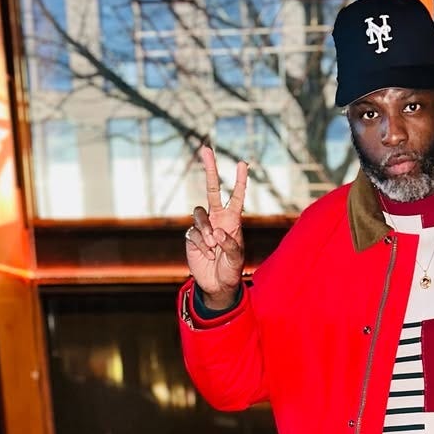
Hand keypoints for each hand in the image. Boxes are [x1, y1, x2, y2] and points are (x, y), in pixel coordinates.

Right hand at [185, 147, 247, 306]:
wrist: (217, 284)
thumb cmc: (231, 270)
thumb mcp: (236, 258)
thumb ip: (230, 244)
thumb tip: (216, 232)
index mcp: (232, 221)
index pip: (236, 197)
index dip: (240, 182)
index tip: (242, 164)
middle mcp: (217, 219)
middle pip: (211, 189)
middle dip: (210, 169)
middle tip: (206, 149)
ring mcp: (203, 226)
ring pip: (199, 214)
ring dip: (206, 231)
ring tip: (213, 248)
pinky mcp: (191, 236)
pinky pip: (194, 234)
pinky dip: (202, 245)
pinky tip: (207, 255)